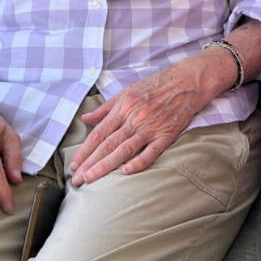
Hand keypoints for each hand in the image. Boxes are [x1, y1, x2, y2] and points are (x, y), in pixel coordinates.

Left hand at [69, 60, 208, 185]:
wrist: (187, 80)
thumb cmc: (156, 85)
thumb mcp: (128, 91)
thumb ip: (106, 107)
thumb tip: (86, 118)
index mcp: (123, 107)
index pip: (99, 133)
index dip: (85, 150)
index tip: (73, 165)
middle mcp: (135, 118)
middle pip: (108, 144)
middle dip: (90, 163)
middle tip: (77, 180)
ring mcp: (151, 127)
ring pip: (125, 149)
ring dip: (106, 165)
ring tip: (91, 179)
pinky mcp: (167, 134)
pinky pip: (151, 151)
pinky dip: (139, 161)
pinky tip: (126, 172)